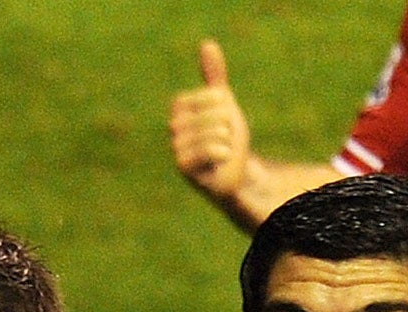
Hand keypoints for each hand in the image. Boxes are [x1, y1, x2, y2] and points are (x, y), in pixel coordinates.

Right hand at [170, 40, 252, 204]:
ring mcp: (176, 148)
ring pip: (214, 133)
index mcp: (179, 108)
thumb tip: (207, 44)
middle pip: (212, 115)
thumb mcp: (224, 103)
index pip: (207, 95)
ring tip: (222, 150)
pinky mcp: (184, 167)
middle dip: (226, 125)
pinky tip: (220, 160)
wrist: (233, 172)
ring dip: (226, 141)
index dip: (222, 105)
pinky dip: (222, 153)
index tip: (224, 116)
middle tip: (224, 139)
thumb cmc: (227, 138)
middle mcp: (173, 127)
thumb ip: (214, 76)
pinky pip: (209, 150)